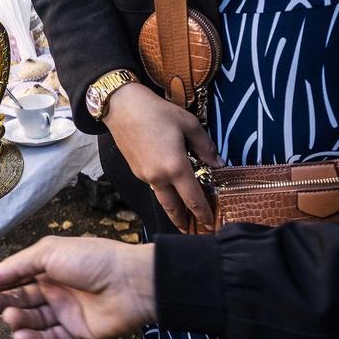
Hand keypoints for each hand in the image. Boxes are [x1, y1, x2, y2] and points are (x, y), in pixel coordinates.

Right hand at [0, 236, 155, 338]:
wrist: (131, 283)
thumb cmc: (91, 260)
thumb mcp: (49, 253)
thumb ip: (17, 266)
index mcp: (48, 266)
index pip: (15, 276)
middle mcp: (55, 288)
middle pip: (20, 298)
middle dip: (2, 302)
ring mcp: (65, 311)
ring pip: (33, 319)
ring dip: (17, 319)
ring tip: (9, 318)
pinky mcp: (76, 332)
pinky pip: (50, 338)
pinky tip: (20, 336)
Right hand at [103, 82, 222, 231]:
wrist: (121, 107)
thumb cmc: (157, 111)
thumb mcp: (188, 124)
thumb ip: (205, 147)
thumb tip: (217, 164)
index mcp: (175, 167)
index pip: (194, 199)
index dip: (204, 214)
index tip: (212, 224)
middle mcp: (158, 177)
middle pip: (174, 208)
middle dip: (185, 222)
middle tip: (194, 232)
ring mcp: (144, 175)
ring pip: (162, 198)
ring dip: (173, 210)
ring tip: (182, 218)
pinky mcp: (135, 170)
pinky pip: (153, 186)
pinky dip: (163, 193)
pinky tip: (170, 189)